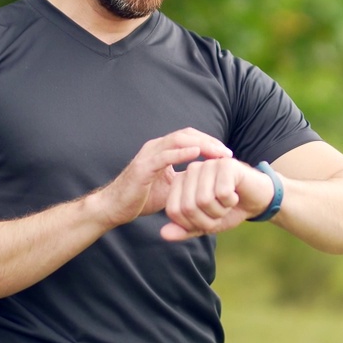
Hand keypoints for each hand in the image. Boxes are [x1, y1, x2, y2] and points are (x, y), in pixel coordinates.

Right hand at [94, 128, 232, 228]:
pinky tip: (196, 154)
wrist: (115, 208)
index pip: (189, 138)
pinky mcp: (143, 167)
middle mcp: (155, 147)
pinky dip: (181, 153)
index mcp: (162, 150)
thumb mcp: (171, 188)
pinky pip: (165, 156)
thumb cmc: (141, 198)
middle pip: (187, 135)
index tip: (226, 154)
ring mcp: (148, 155)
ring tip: (217, 153)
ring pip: (178, 140)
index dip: (209, 142)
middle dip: (210, 141)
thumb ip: (186, 179)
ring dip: (201, 144)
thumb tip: (209, 180)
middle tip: (227, 153)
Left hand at [160, 158, 275, 240]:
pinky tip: (236, 194)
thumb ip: (184, 229)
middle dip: (207, 219)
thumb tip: (163, 234)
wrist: (257, 199)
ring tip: (228, 202)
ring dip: (220, 210)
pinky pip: (222, 193)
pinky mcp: (226, 165)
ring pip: (204, 200)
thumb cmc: (229, 210)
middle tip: (220, 212)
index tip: (207, 219)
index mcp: (181, 182)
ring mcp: (208, 165)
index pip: (174, 211)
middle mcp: (191, 170)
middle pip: (188, 206)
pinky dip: (231, 201)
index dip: (191, 224)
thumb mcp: (205, 224)